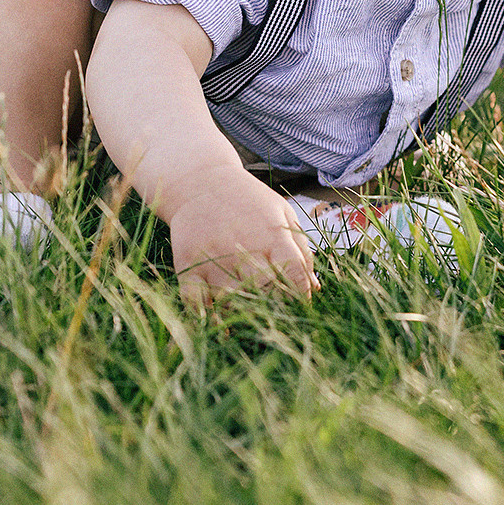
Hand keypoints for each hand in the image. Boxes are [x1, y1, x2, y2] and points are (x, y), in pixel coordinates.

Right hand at [167, 165, 317, 305]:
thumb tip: (315, 288)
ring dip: (243, 313)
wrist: (199, 182)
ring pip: (233, 302)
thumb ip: (300, 249)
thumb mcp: (281, 212)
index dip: (300, 295)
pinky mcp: (189, 265)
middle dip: (274, 308)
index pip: (294, 275)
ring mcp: (214, 258)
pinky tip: (218, 323)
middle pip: (265, 293)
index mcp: (272, 236)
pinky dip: (207, 318)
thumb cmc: (248, 200)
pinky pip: (197, 303)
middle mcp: (244, 248)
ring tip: (250, 317)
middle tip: (276, 313)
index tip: (299, 303)